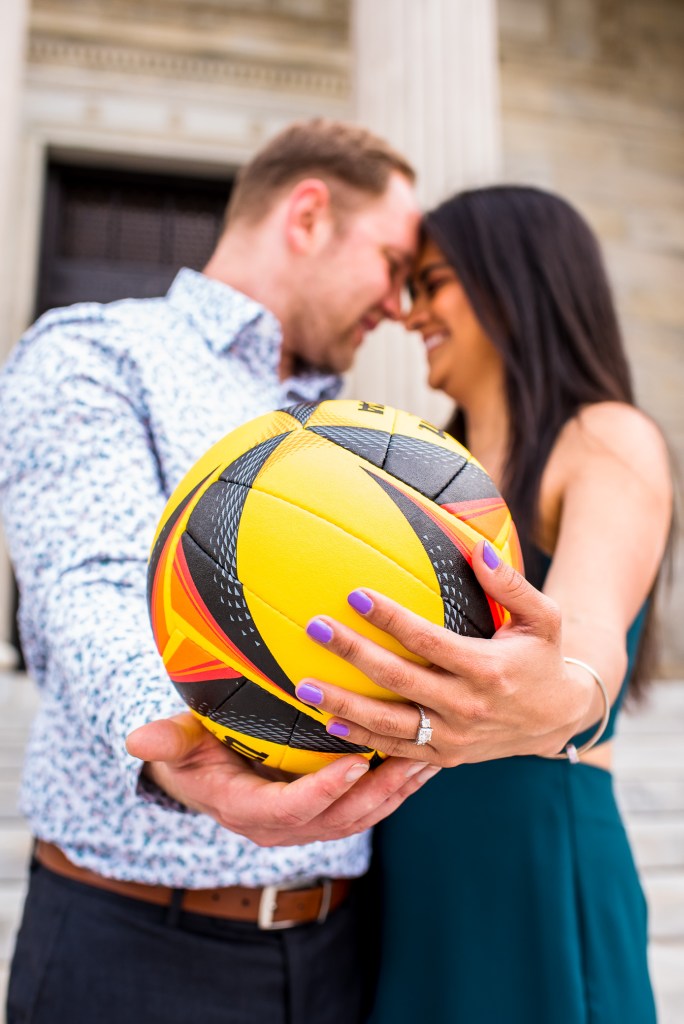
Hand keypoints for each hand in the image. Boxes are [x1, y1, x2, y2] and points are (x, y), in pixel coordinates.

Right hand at [126, 713, 438, 845]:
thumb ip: (166, 740)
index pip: (289, 811)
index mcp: (247, 812)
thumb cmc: (192, 752)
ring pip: (362, 815)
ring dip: (399, 790)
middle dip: (381, 793)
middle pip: (340, 818)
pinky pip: (367, 804)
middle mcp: (283, 827)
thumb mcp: (177, 744)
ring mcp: (309, 823)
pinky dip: (397, 785)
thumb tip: (136, 738)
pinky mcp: (328, 812)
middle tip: (414, 758)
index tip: (354, 762)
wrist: (206, 777)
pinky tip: (424, 756)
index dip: (323, 792)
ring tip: (432, 757)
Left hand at [295, 541, 595, 766]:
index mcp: (487, 669)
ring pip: (388, 723)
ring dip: (343, 705)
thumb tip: (480, 548)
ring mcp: (453, 737)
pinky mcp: (445, 757)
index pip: (427, 641)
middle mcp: (466, 706)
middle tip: (315, 628)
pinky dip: (361, 740)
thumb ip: (510, 585)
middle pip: (398, 679)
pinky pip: (396, 750)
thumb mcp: (543, 617)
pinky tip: (327, 724)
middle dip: (353, 652)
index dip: (390, 617)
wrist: (558, 720)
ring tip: (303, 685)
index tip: (355, 594)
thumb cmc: (544, 657)